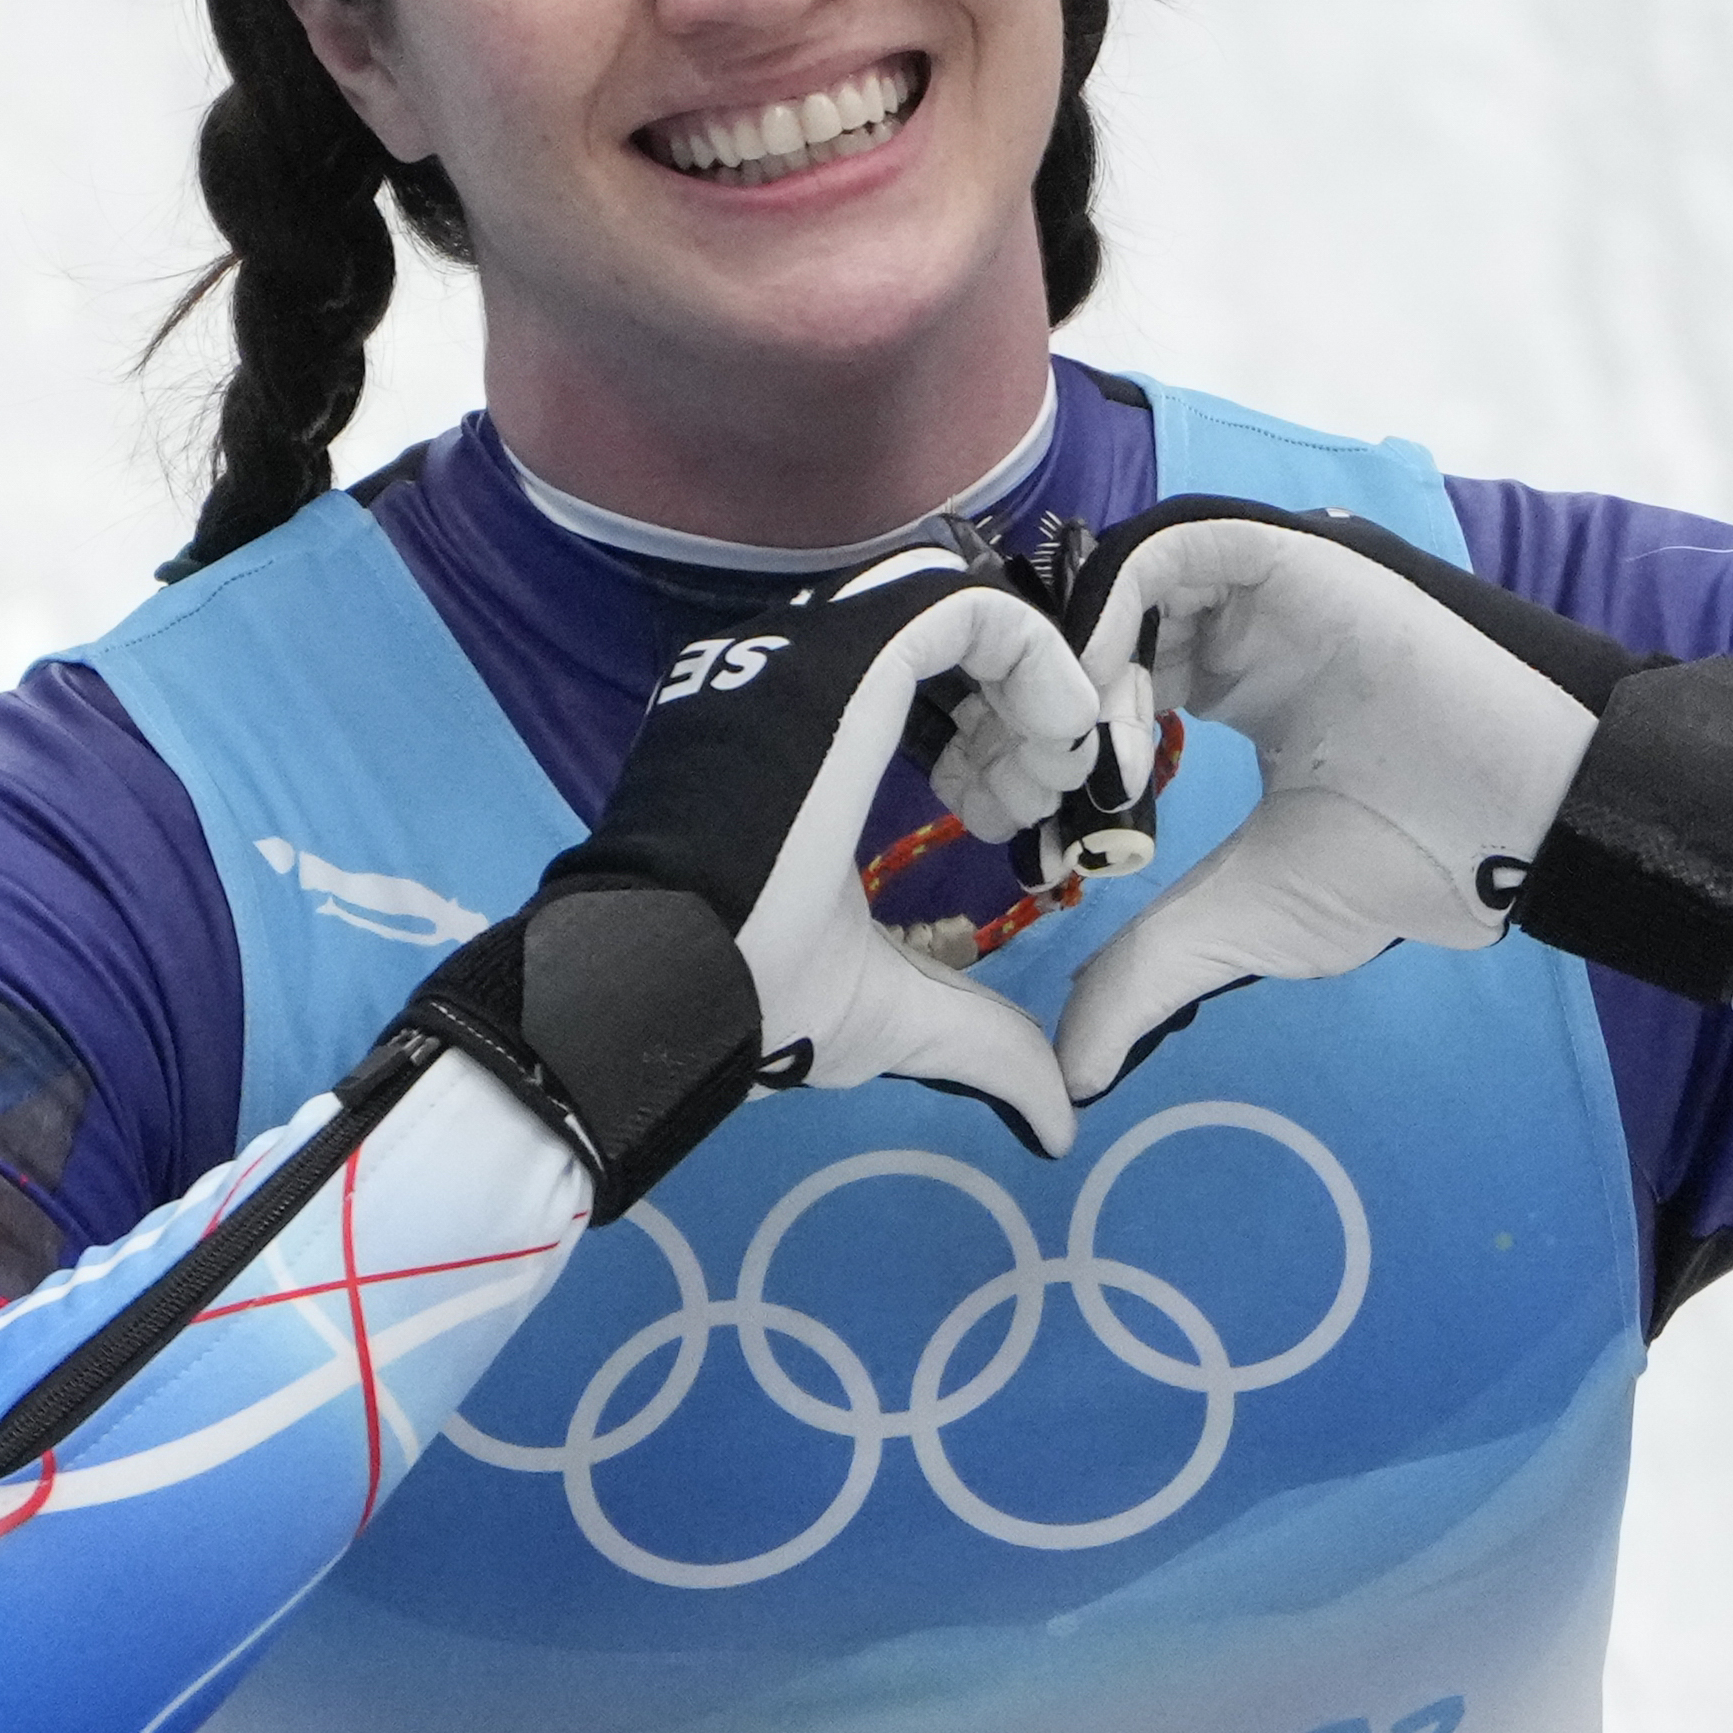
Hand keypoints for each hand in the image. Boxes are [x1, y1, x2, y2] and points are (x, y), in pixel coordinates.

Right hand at [404, 535, 1102, 1204]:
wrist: (669, 986)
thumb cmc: (753, 995)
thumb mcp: (889, 1014)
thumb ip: (978, 1041)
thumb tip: (1059, 1125)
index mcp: (794, 736)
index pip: (913, 673)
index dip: (993, 730)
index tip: (1017, 818)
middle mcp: (793, 675)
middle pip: (944, 636)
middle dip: (1019, 713)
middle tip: (1038, 802)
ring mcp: (808, 656)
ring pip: (961, 611)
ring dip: (1033, 689)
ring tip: (1046, 780)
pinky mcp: (841, 656)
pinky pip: (966, 608)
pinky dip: (1037, 656)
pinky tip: (1064, 732)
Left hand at [1046, 498, 1732, 1103]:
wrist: (1528, 822)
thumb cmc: (1414, 862)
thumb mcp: (1247, 919)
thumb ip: (1148, 971)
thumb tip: (1068, 1073)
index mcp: (1242, 692)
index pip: (1105, 684)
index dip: (1045, 748)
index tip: (1014, 826)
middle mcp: (1244, 628)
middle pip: (1091, 627)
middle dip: (1033, 709)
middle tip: (1009, 798)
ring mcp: (1265, 588)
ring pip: (1113, 586)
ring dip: (1068, 668)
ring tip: (1073, 768)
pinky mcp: (1289, 557)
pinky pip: (1163, 552)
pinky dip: (1112, 622)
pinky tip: (1116, 721)